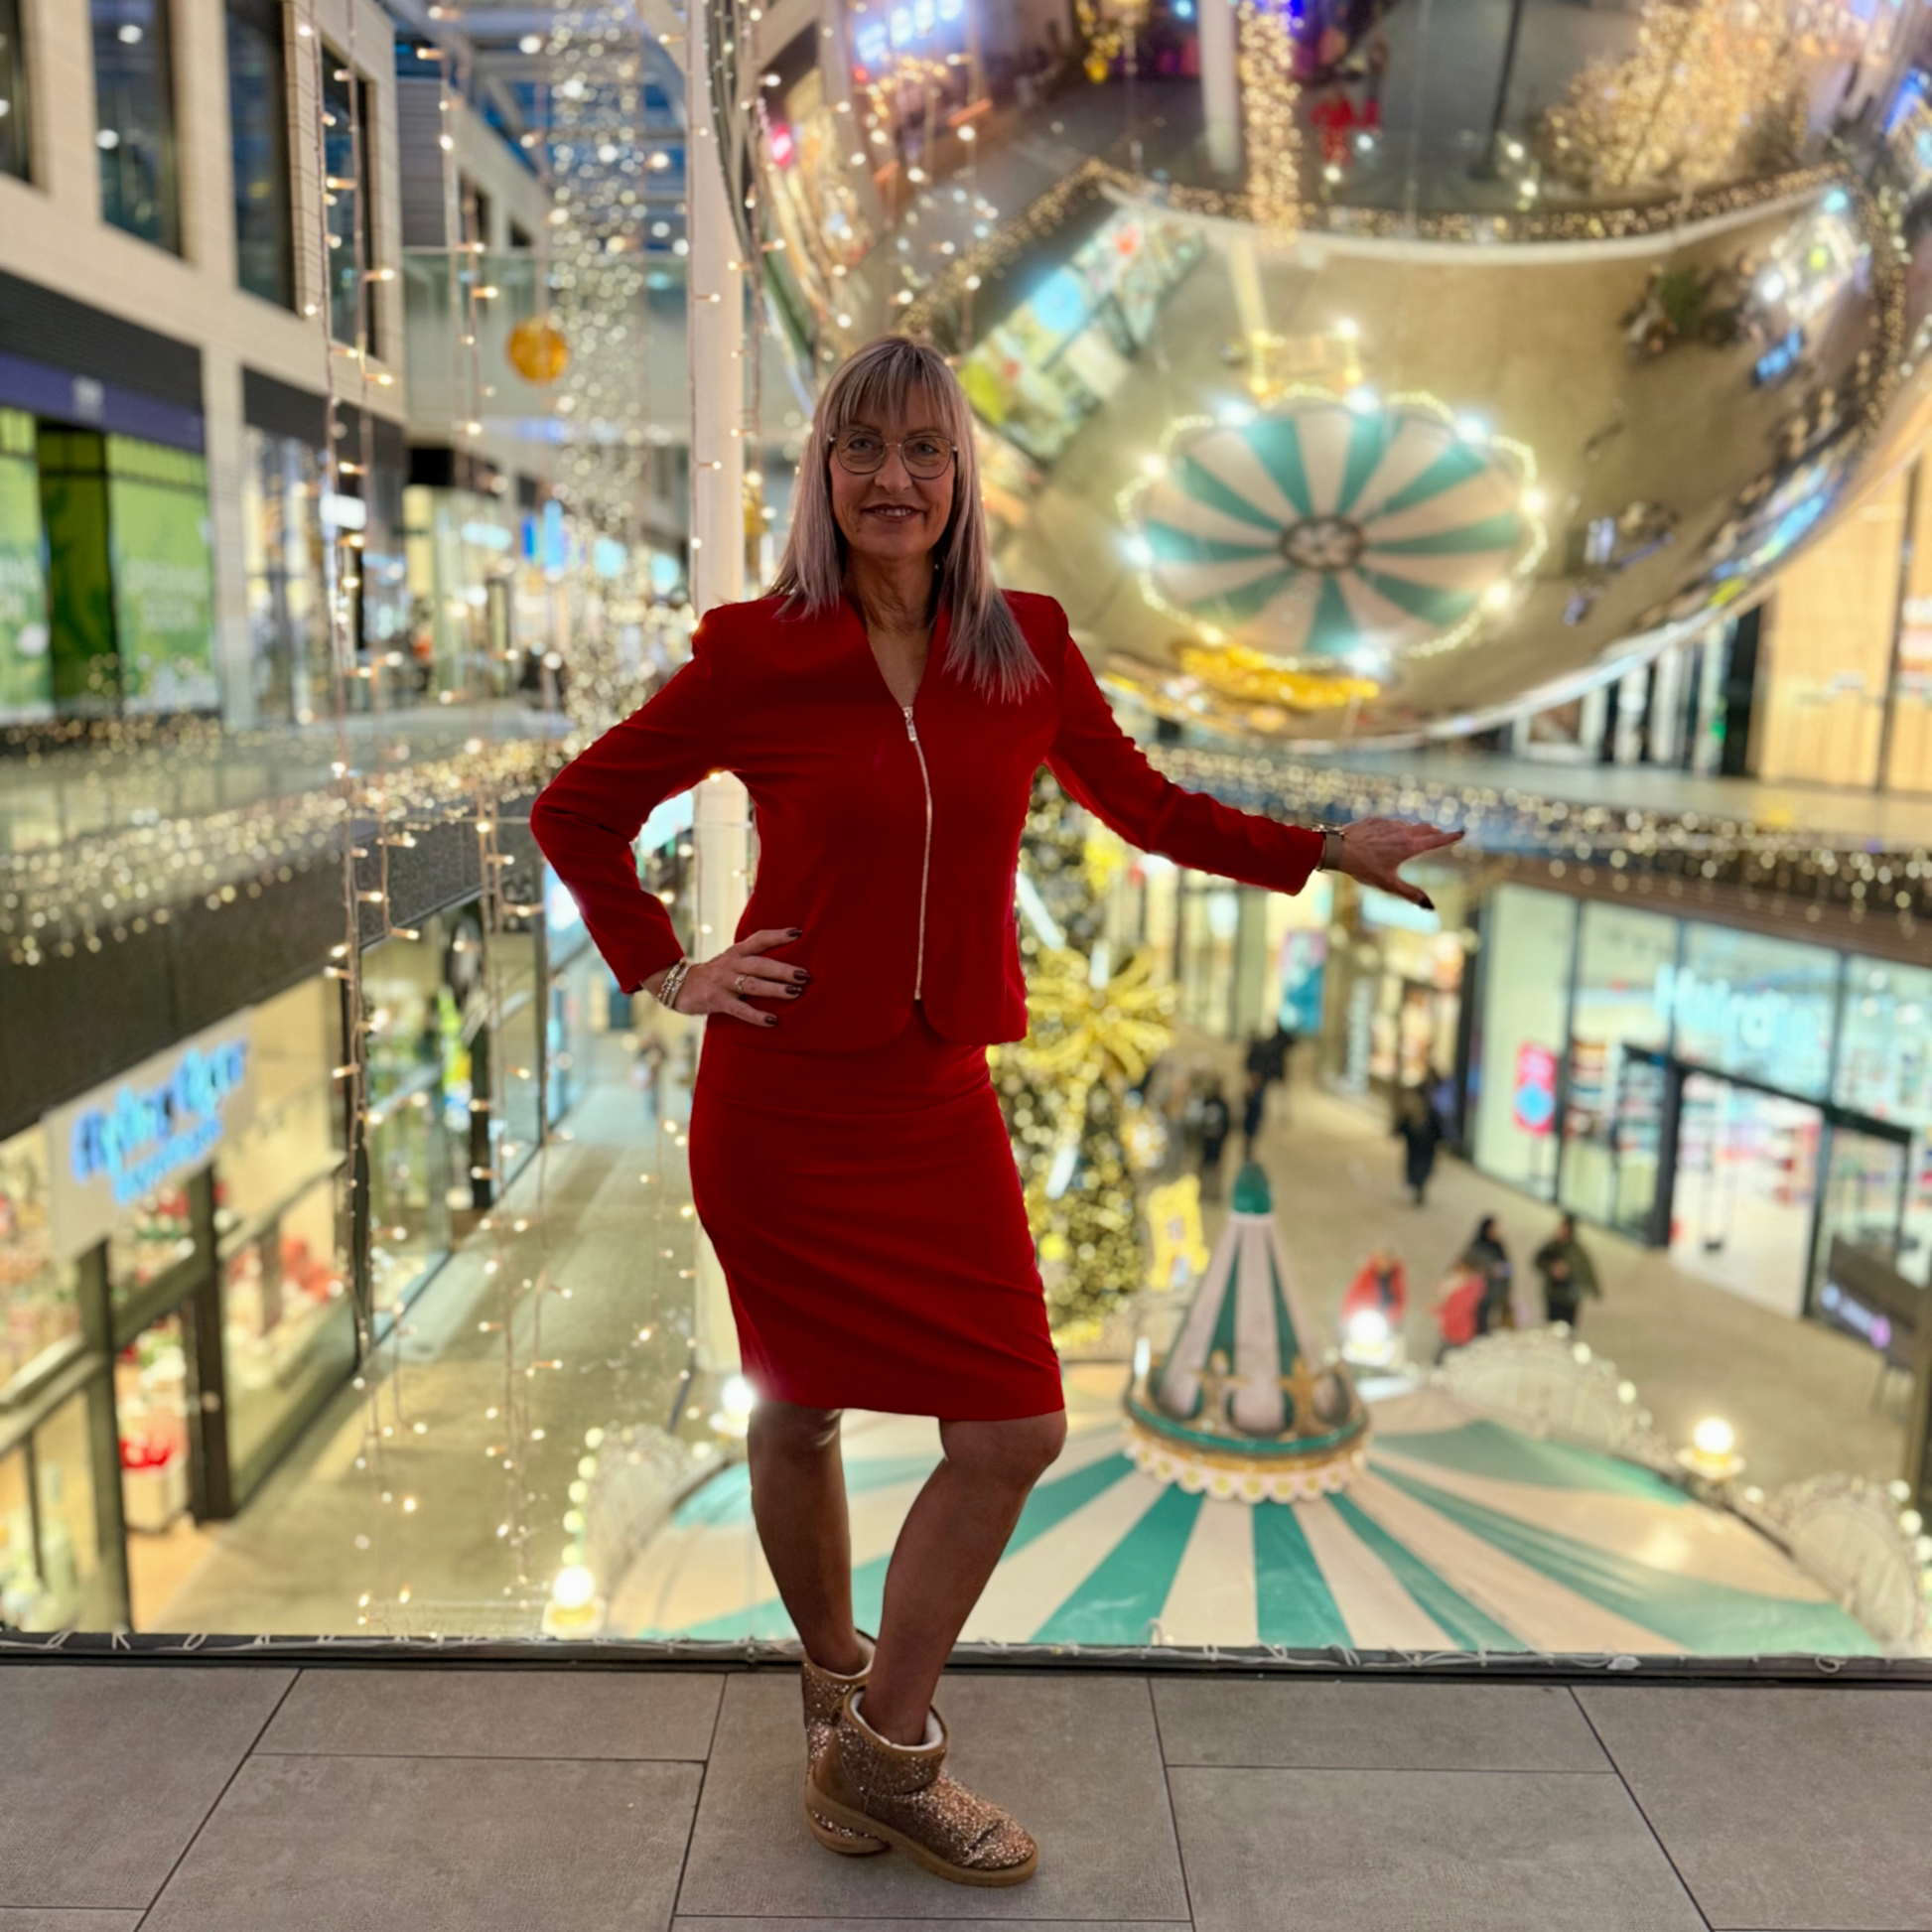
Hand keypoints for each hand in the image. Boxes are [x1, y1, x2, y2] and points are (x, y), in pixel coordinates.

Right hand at [647, 927, 808, 1026]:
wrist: (678, 985)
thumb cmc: (714, 975)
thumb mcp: (731, 961)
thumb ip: (752, 960)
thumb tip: (786, 963)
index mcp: (737, 952)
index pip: (759, 939)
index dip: (778, 935)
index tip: (799, 933)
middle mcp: (731, 964)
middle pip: (761, 964)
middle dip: (784, 969)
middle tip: (805, 975)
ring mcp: (723, 982)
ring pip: (753, 985)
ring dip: (775, 989)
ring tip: (796, 992)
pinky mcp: (716, 1000)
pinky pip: (739, 1009)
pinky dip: (756, 1015)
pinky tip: (772, 1021)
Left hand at [1331, 817, 1462, 909]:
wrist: (1338, 848)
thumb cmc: (1363, 868)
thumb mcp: (1389, 885)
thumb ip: (1411, 894)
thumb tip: (1432, 907)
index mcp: (1410, 846)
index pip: (1437, 840)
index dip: (1451, 837)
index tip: (1463, 832)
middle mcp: (1403, 831)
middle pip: (1425, 829)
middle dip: (1435, 832)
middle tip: (1441, 834)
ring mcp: (1389, 824)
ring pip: (1408, 825)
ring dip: (1415, 830)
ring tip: (1417, 835)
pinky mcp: (1376, 820)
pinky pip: (1391, 823)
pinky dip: (1396, 828)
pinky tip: (1390, 835)